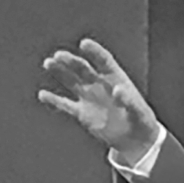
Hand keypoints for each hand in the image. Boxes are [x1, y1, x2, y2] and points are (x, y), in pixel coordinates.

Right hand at [38, 38, 161, 156]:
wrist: (134, 138)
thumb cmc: (140, 120)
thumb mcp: (139, 112)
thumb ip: (129, 101)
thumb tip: (117, 90)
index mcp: (116, 78)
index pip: (104, 61)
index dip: (94, 52)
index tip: (84, 44)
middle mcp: (99, 84)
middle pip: (83, 68)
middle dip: (71, 61)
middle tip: (59, 55)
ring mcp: (89, 97)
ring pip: (71, 81)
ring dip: (60, 72)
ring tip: (49, 63)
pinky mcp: (81, 113)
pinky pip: (65, 105)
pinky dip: (54, 101)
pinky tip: (43, 95)